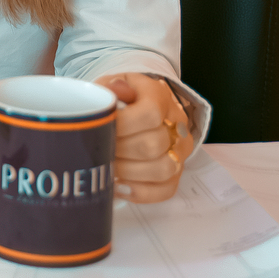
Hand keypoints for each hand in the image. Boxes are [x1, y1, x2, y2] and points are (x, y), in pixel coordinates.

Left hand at [99, 72, 192, 202]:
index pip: (149, 114)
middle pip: (153, 146)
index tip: (100, 129)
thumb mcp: (109, 85)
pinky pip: (166, 190)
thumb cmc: (117, 99)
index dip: (123, 126)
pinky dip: (139, 192)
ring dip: (128, 172)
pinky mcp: (177, 172)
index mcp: (159, 96)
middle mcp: (177, 123)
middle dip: (119, 151)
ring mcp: (180, 150)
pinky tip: (118, 186)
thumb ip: (110, 88)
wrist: (132, 108)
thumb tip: (117, 90)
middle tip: (99, 151)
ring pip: (163, 170)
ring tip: (107, 167)